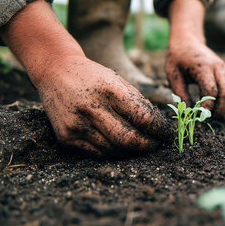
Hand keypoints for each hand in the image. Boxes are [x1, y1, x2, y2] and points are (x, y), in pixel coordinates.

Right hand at [0, 0, 172, 155]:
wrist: (56, 72)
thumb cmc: (94, 77)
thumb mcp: (118, 81)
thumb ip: (137, 103)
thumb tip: (159, 127)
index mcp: (110, 90)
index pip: (143, 117)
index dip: (160, 130)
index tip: (168, 134)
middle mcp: (91, 108)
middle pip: (128, 139)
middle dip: (148, 145)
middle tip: (156, 145)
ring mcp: (76, 124)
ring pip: (114, 150)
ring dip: (130, 151)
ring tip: (140, 146)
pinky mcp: (66, 136)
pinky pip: (97, 153)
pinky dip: (112, 152)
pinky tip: (119, 146)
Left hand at [166, 0, 224, 116]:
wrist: (188, 40)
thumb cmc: (177, 57)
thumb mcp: (173, 75)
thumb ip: (180, 94)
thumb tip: (188, 113)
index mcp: (204, 66)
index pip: (210, 92)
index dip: (206, 107)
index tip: (197, 117)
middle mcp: (218, 67)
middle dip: (219, 110)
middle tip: (207, 119)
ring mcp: (224, 70)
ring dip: (224, 108)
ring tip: (211, 116)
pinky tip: (215, 109)